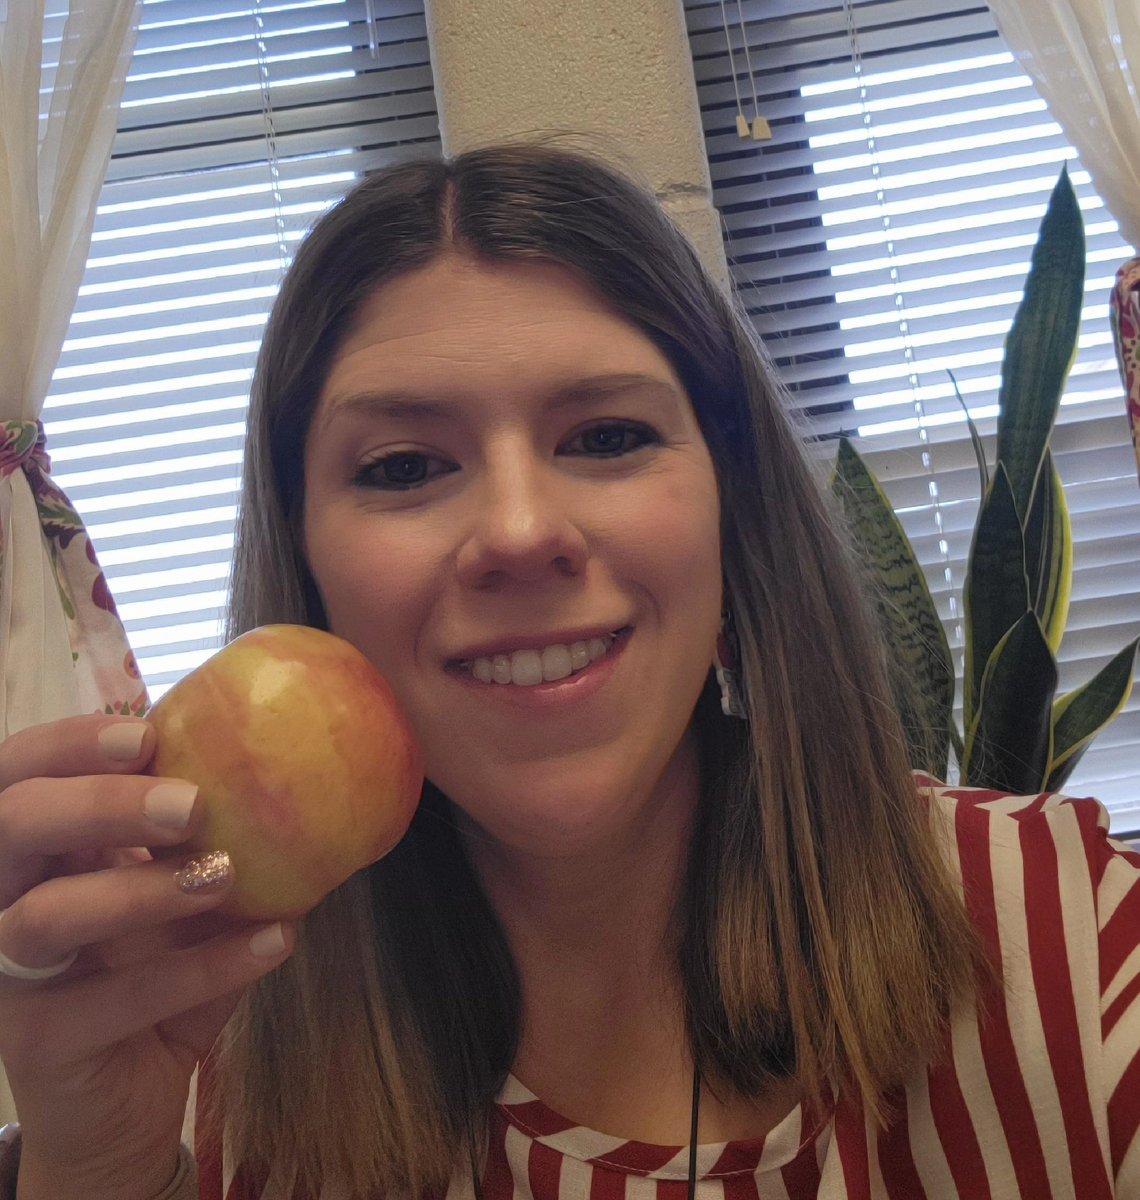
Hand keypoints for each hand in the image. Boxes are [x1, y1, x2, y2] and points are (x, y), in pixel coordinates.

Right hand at [0, 714, 294, 1199]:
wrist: (128, 1106)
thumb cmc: (154, 980)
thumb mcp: (179, 904)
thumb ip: (204, 845)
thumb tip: (295, 773)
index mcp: (39, 855)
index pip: (21, 778)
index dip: (68, 746)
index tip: (147, 733)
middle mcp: (4, 904)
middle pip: (15, 826)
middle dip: (102, 802)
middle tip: (193, 803)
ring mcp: (11, 977)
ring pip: (47, 915)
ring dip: (143, 888)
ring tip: (227, 873)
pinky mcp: (38, 1045)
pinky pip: (116, 1000)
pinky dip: (204, 968)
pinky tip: (277, 941)